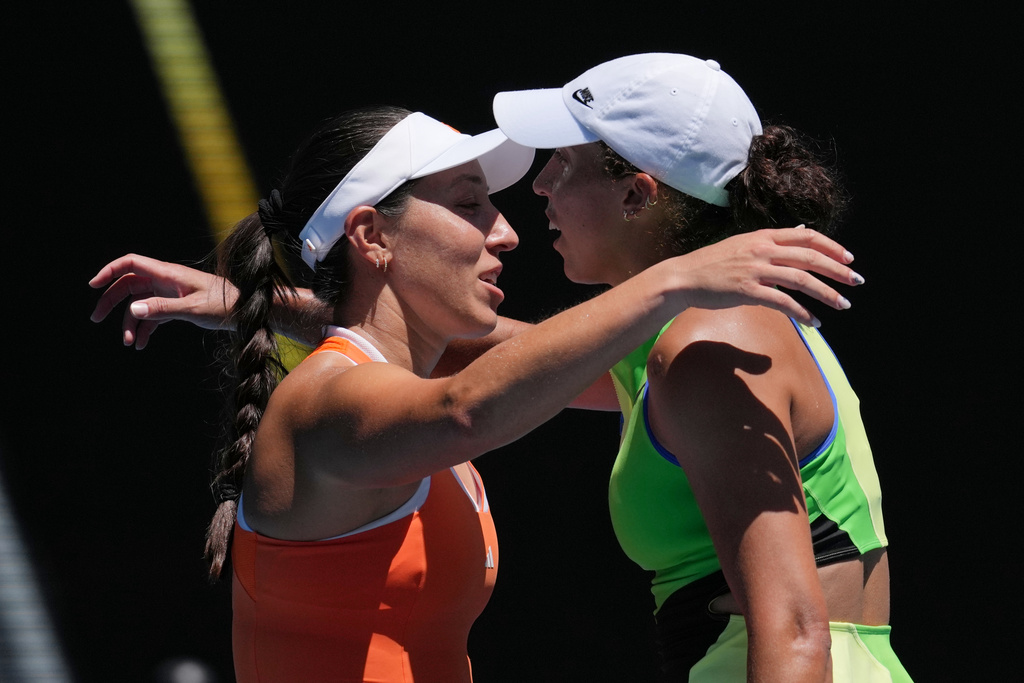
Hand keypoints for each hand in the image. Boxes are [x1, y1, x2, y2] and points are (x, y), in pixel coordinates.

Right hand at [89, 254, 237, 348]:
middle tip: (96, 319)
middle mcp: (165, 280)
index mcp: (167, 274)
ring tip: (129, 344)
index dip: (110, 271)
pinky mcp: (176, 305)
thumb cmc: (223, 306)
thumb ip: (162, 309)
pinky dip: (145, 329)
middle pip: (129, 286)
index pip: (131, 263)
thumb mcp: (192, 309)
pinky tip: (142, 345)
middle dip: (111, 301)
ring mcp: (170, 293)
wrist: (245, 311)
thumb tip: (132, 310)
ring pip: (139, 304)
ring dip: (130, 323)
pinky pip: (153, 315)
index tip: (94, 285)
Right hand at [676, 227, 862, 326]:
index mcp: (763, 237)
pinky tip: (815, 322)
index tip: (848, 258)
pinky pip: (783, 302)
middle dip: (838, 270)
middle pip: (810, 257)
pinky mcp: (748, 291)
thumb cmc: (712, 263)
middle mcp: (762, 250)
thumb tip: (800, 232)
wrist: (683, 277)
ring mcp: (755, 270)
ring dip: (827, 293)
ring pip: (802, 279)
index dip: (831, 246)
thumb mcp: (744, 244)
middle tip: (856, 281)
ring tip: (843, 305)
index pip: (807, 236)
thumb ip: (772, 241)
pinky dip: (803, 313)